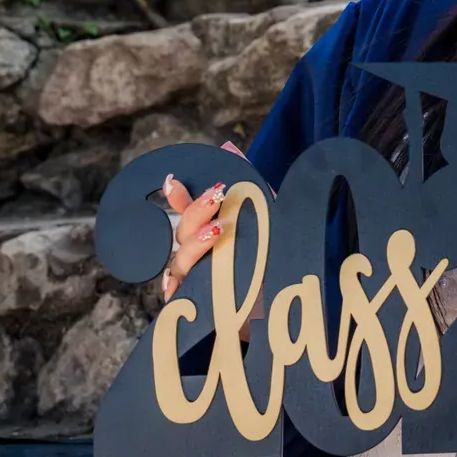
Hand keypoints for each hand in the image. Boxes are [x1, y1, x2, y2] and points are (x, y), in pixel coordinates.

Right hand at [157, 140, 255, 301]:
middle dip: (196, 212)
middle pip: (183, 232)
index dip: (178, 196)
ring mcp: (194, 281)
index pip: (187, 211)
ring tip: (218, 230)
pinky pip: (177, 300)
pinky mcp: (198, 307)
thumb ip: (251, 188)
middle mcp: (197, 255)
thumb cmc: (271, 259)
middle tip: (216, 195)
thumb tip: (229, 149)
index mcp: (208, 232)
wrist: (283, 305)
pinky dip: (175, 291)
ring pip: (180, 262)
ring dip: (195, 245)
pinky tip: (179, 284)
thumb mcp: (269, 220)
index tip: (174, 181)